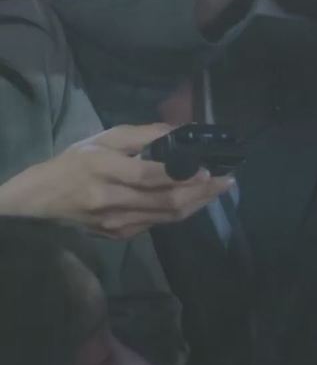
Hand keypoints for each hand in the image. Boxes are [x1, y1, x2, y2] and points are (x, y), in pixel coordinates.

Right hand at [0, 124, 232, 239]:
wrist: (41, 200)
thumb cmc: (74, 163)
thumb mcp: (103, 139)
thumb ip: (142, 135)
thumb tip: (181, 130)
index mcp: (104, 170)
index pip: (149, 176)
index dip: (181, 175)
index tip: (207, 168)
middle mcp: (111, 201)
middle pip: (165, 201)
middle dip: (202, 192)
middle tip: (227, 180)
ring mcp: (115, 222)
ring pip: (167, 216)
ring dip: (198, 203)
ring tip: (219, 189)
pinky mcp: (119, 235)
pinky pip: (158, 223)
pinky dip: (180, 211)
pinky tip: (195, 200)